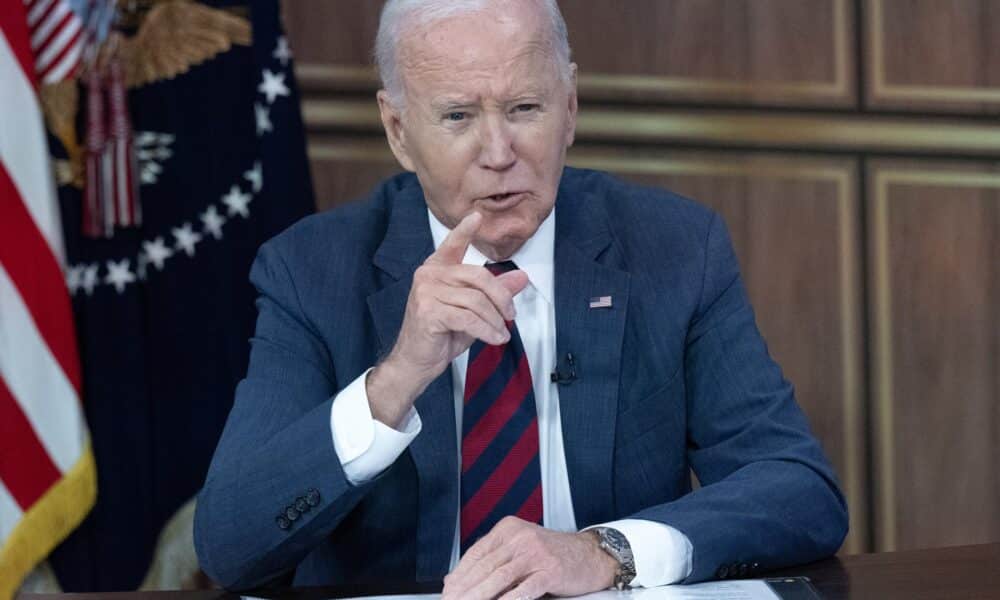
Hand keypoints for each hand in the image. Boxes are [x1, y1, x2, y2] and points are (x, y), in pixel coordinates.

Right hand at [367, 212, 529, 426]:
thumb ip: (495, 292)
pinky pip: (469, 318)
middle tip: (511, 315)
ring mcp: (426, 292)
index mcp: (437, 269)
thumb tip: (522, 278)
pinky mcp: (429, 312)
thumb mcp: (474, 310)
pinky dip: (487, 330)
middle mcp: (429, 275)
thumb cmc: (442, 334)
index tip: (477, 216)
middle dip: (501, 298)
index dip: (465, 230)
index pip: (452, 244)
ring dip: (495, 321)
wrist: (416, 362)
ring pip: (476, 301)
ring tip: (501, 333)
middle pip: (478, 276)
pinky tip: (495, 338)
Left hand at [441, 517, 617, 599]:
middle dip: (464, 589)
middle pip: (484, 566)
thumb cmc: (553, 555)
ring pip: (499, 577)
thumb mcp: (519, 549)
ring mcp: (535, 553)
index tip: (447, 591)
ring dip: (478, 596)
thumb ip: (490, 560)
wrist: (591, 556)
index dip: (458, 575)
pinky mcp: (549, 571)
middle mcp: (520, 536)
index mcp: (508, 528)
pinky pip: (523, 589)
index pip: (476, 553)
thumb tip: (453, 578)